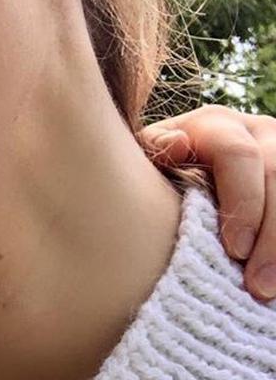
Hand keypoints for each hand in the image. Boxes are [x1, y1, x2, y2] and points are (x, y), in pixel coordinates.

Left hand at [139, 105, 275, 299]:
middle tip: (256, 285)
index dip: (242, 203)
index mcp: (217, 125)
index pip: (238, 154)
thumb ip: (155, 151)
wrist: (185, 170)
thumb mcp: (152, 159)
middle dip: (270, 238)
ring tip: (267, 290)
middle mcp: (259, 132)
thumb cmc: (162, 172)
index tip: (234, 251)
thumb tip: (179, 144)